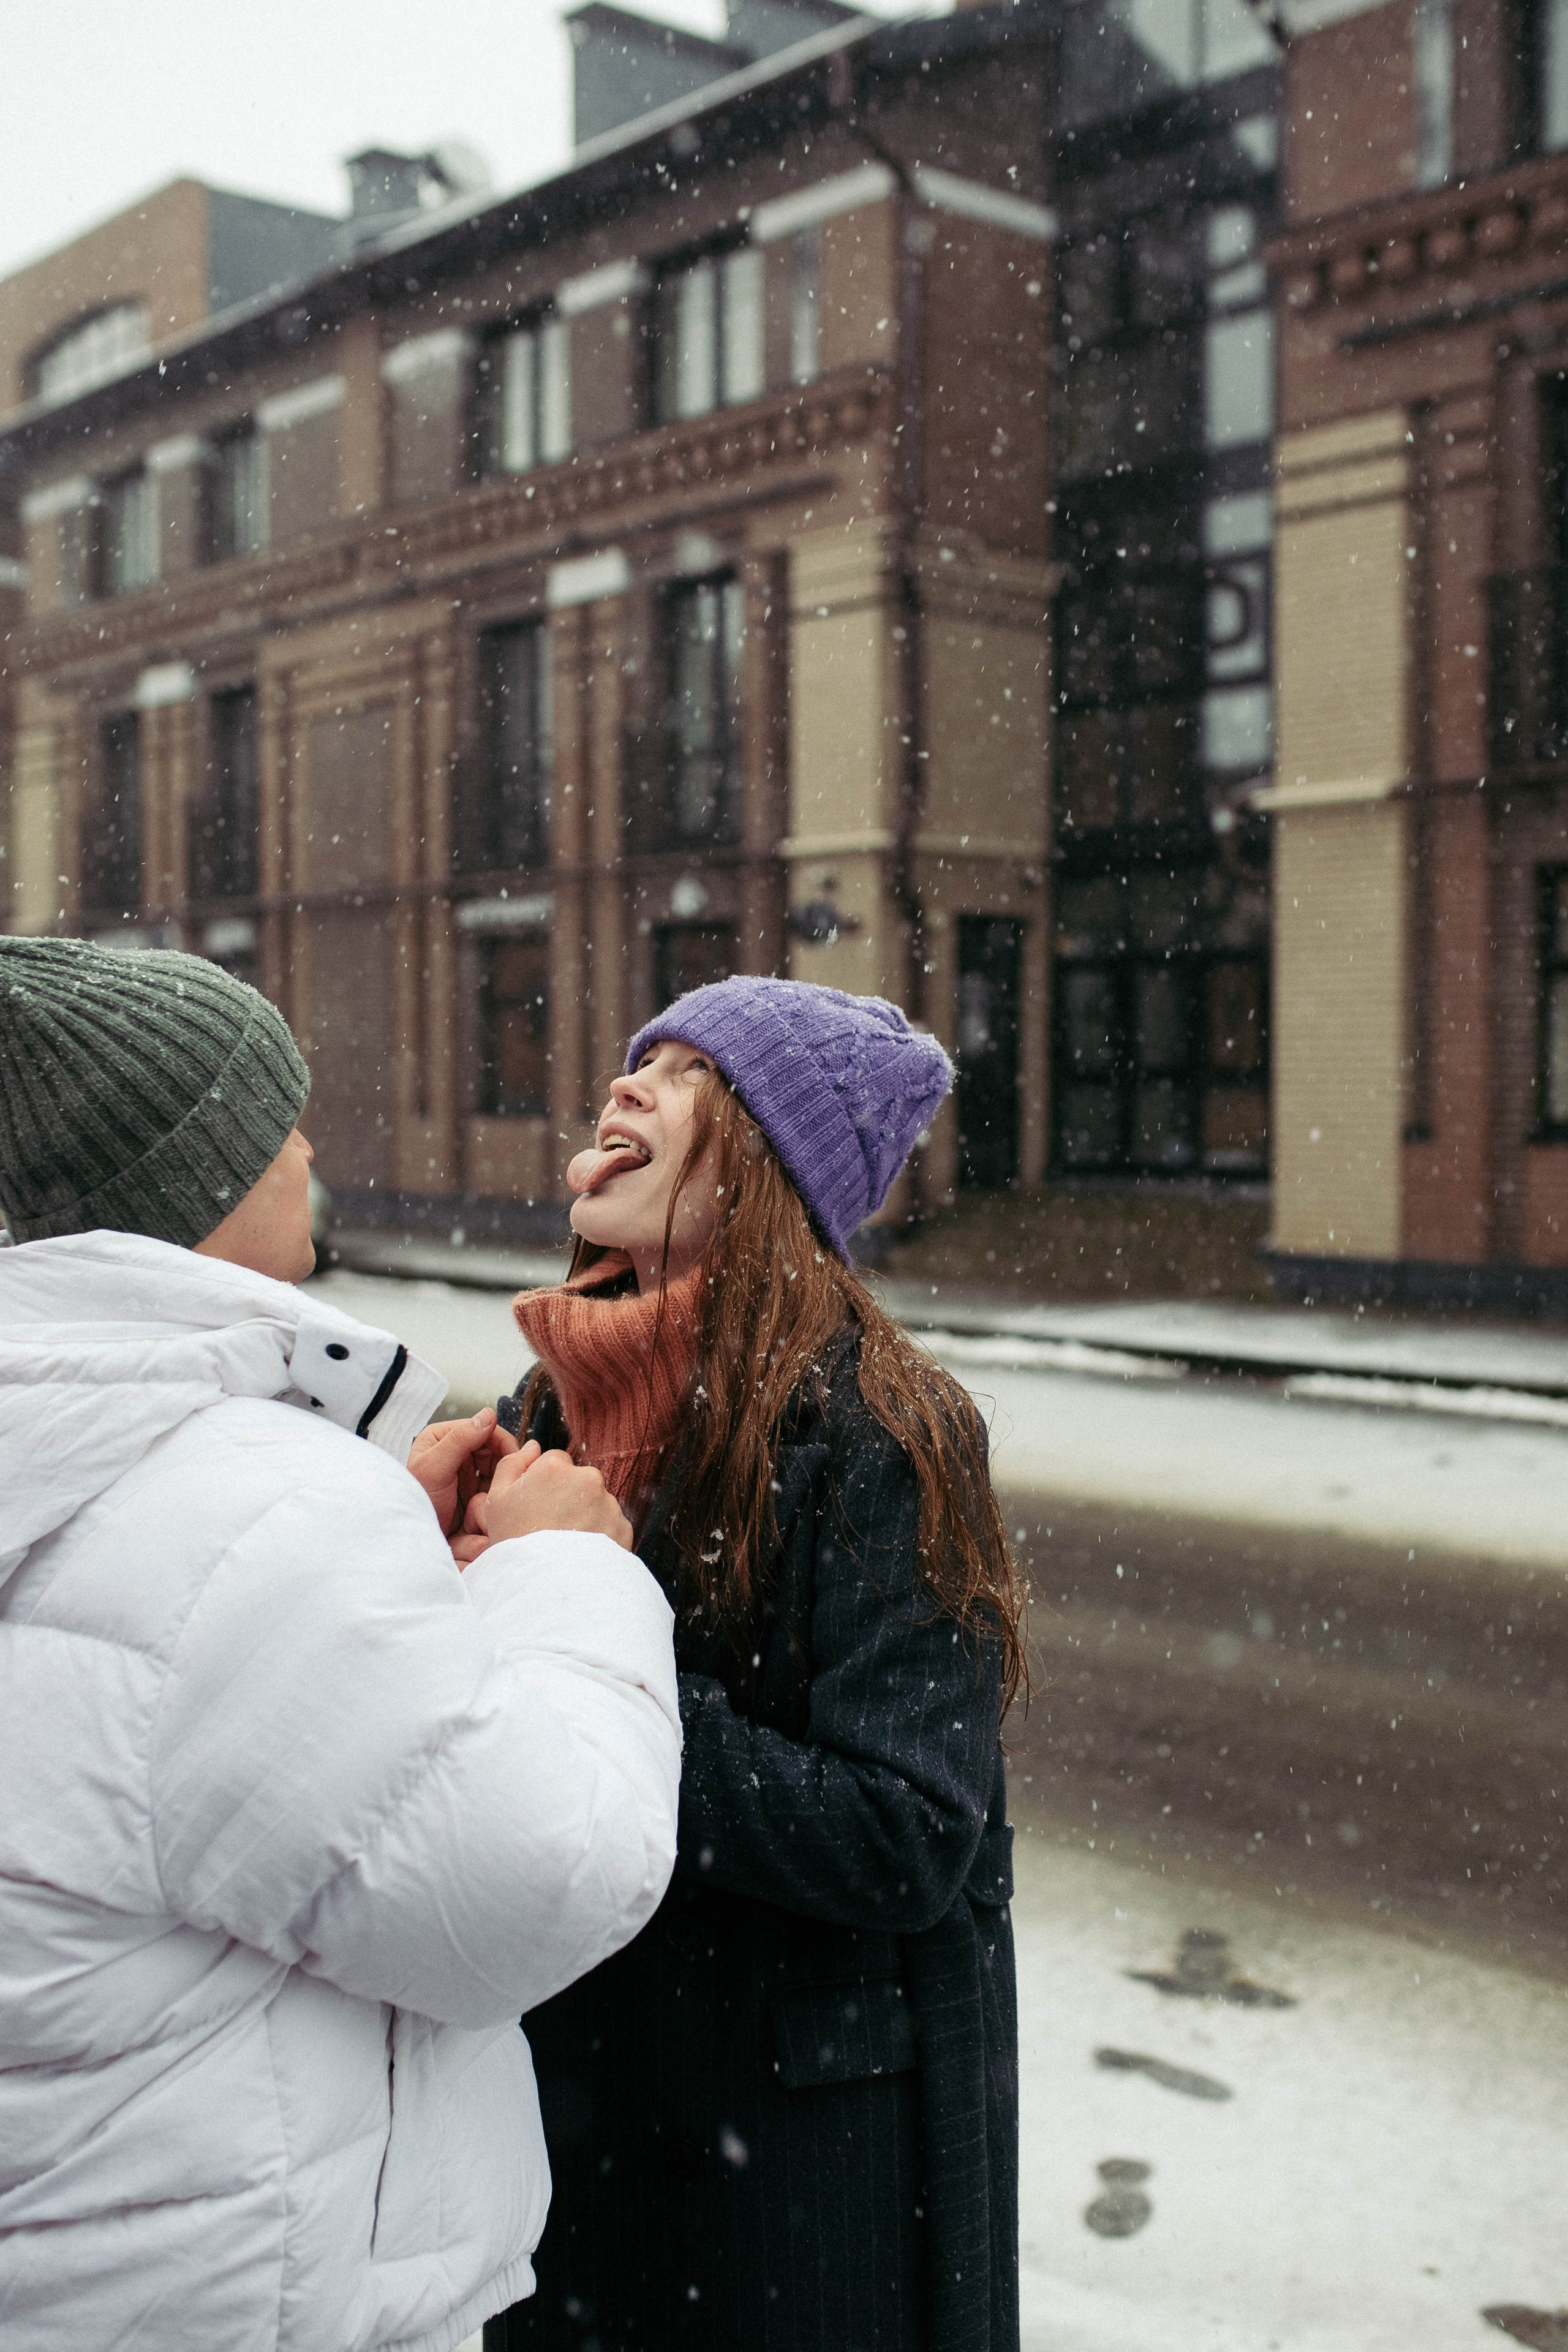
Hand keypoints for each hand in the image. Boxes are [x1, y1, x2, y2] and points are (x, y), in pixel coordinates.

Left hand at [407, 1407, 519, 1535]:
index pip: (481, 1428)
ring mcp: (464, 1471)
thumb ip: (459, 1440)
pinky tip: (499, 1499)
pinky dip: (500, 1489)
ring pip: (496, 1466)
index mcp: (441, 1437)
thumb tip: (488, 1415)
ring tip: (506, 1489)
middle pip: (492, 1447)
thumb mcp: (434, 1468)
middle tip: (515, 1476)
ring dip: (504, 1476)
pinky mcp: (472, 1490)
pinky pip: (494, 1484)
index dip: (500, 1440)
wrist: (419, 1538)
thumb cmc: (419, 1503)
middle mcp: (454, 1451)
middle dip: (505, 1460)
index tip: (515, 1457)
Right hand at [472, 1446, 633, 1550]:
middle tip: (550, 1528)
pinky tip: (582, 1553)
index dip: (544, 1484)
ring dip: (586, 1516)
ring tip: (566, 1545)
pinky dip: (601, 1536)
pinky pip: (612, 1525)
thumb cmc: (517, 1544)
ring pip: (597, 1502)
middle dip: (568, 1498)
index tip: (538, 1506)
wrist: (547, 1588)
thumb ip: (511, 1465)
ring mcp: (609, 1503)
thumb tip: (531, 1446)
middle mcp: (588, 1478)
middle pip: (578, 1481)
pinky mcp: (623, 1527)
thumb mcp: (496, 1502)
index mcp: (555, 1467)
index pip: (554, 1461)